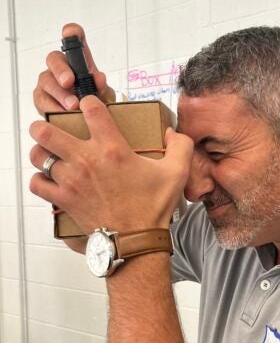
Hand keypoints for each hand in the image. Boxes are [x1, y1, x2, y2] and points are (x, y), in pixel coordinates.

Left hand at [29, 96, 193, 233]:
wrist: (136, 241)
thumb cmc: (153, 208)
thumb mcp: (177, 172)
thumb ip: (180, 145)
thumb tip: (171, 132)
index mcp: (113, 149)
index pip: (90, 109)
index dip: (88, 102)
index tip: (90, 106)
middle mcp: (87, 160)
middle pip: (46, 131)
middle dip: (46, 125)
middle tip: (54, 128)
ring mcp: (72, 180)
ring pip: (38, 156)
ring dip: (42, 152)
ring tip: (50, 153)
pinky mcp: (64, 199)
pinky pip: (37, 183)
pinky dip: (39, 179)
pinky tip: (50, 178)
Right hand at [33, 23, 114, 115]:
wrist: (89, 123)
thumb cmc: (96, 102)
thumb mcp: (104, 95)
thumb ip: (102, 86)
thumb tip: (99, 78)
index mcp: (78, 61)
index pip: (73, 39)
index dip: (71, 33)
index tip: (71, 33)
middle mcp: (60, 67)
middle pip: (54, 59)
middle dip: (61, 70)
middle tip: (69, 82)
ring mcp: (48, 82)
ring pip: (46, 81)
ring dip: (59, 94)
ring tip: (73, 106)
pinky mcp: (41, 99)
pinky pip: (42, 101)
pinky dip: (53, 109)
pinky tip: (63, 115)